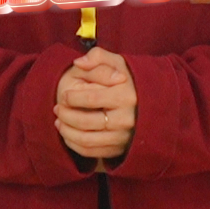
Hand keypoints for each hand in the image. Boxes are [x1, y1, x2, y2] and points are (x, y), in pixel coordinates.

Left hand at [54, 46, 136, 162]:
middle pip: (85, 122)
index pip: (90, 98)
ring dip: (67, 132)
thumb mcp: (118, 61)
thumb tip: (78, 63)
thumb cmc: (129, 79)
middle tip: (56, 108)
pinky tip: (67, 135)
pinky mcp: (121, 149)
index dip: (71, 97)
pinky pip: (92, 152)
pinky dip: (75, 145)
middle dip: (65, 115)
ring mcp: (124, 136)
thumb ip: (98, 56)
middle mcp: (127, 118)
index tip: (64, 94)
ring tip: (58, 122)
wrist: (153, 101)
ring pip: (87, 140)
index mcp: (126, 95)